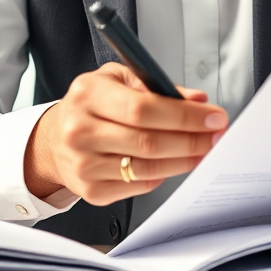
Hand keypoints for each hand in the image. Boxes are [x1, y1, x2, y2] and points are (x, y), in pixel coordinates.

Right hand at [24, 62, 227, 205]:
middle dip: (192, 139)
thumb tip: (197, 101)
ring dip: (184, 160)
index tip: (213, 116)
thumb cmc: (91, 104)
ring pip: (148, 167)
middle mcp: (81, 130)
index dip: (184, 115)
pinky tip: (175, 162)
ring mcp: (84, 164)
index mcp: (88, 95)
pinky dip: (163, 174)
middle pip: (148, 141)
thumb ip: (157, 86)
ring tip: (204, 149)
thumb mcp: (117, 79)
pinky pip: (140, 186)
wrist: (54, 139)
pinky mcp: (91, 191)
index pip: (143, 108)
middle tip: (216, 135)